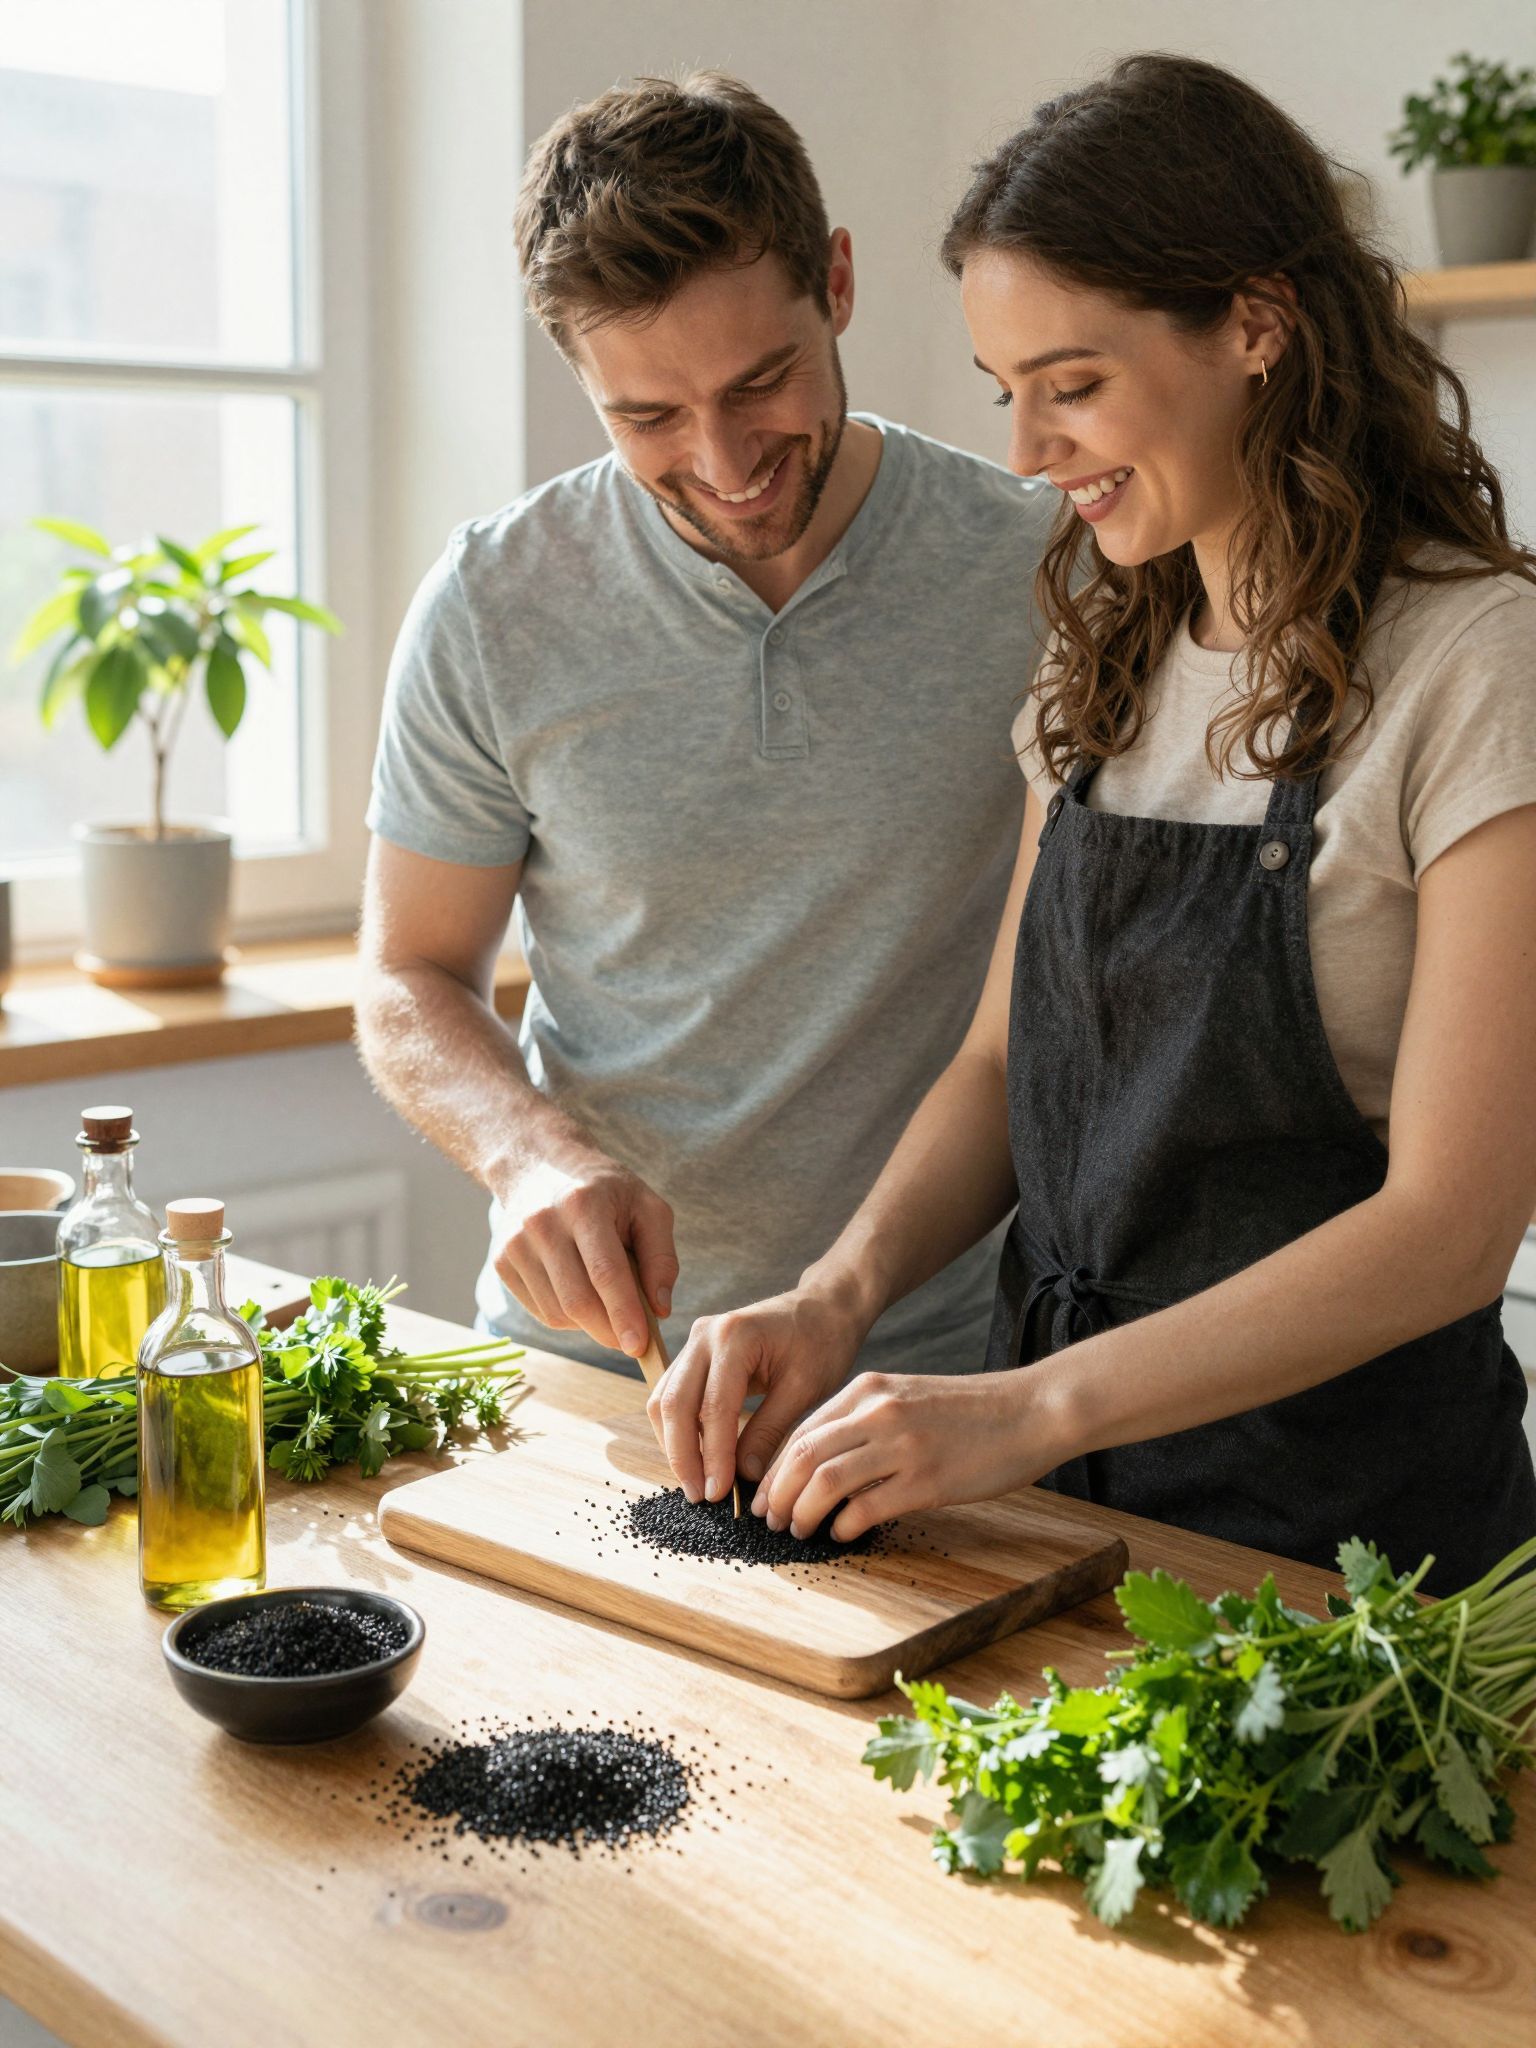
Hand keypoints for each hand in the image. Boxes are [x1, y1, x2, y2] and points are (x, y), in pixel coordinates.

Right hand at [493, 1150, 676, 1358]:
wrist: (539, 1166)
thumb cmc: (604, 1190)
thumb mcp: (647, 1206)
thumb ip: (661, 1256)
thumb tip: (659, 1309)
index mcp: (584, 1205)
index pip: (605, 1272)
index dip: (623, 1314)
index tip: (639, 1346)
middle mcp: (542, 1223)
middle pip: (577, 1300)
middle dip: (609, 1331)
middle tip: (632, 1341)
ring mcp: (516, 1244)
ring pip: (557, 1312)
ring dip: (590, 1325)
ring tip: (608, 1304)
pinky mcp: (501, 1262)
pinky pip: (540, 1311)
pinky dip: (567, 1316)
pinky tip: (581, 1294)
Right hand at [648, 1287, 864, 1504]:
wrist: (824, 1306)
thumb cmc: (822, 1341)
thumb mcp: (805, 1388)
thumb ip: (770, 1431)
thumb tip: (743, 1477)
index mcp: (735, 1337)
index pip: (712, 1408)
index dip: (713, 1456)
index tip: (719, 1494)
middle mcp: (705, 1335)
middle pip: (673, 1404)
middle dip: (682, 1456)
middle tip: (700, 1496)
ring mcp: (695, 1341)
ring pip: (664, 1401)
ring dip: (675, 1445)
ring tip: (698, 1483)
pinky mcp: (695, 1353)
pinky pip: (674, 1395)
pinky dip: (681, 1429)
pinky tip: (700, 1457)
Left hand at [751, 1368, 1065, 1542]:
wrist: (1031, 1411)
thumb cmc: (972, 1412)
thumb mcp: (908, 1397)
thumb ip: (866, 1421)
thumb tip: (824, 1464)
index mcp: (869, 1390)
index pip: (802, 1431)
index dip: (776, 1469)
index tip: (766, 1495)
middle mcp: (878, 1411)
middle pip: (803, 1456)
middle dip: (778, 1494)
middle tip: (771, 1520)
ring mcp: (902, 1445)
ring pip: (825, 1482)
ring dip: (802, 1512)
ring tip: (798, 1530)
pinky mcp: (926, 1480)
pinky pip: (865, 1508)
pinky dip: (843, 1526)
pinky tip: (843, 1534)